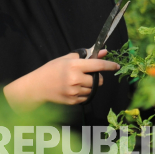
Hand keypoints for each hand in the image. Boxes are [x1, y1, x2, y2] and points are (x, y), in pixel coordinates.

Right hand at [2, 49, 120, 112]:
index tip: (116, 66)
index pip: (98, 65)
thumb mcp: (66, 58)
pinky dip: (84, 93)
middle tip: (87, 74)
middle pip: (99, 80)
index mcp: (74, 66)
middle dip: (97, 77)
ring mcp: (74, 92)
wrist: (37, 86)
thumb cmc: (51, 70)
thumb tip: (103, 52)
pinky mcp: (73, 101)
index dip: (110, 65)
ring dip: (90, 85)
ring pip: (93, 89)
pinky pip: (87, 97)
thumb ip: (85, 55)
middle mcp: (76, 79)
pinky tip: (74, 89)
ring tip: (78, 82)